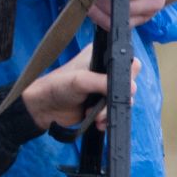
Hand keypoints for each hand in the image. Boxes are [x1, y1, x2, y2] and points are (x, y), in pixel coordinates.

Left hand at [23, 57, 139, 131]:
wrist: (44, 108)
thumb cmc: (57, 87)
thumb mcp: (81, 81)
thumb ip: (104, 82)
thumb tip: (131, 88)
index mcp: (101, 55)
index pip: (127, 61)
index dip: (127, 75)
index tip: (115, 88)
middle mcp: (105, 70)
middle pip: (128, 83)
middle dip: (116, 98)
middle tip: (102, 105)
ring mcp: (104, 88)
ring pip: (122, 100)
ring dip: (109, 111)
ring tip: (94, 115)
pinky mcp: (101, 103)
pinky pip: (114, 112)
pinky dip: (107, 119)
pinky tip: (97, 122)